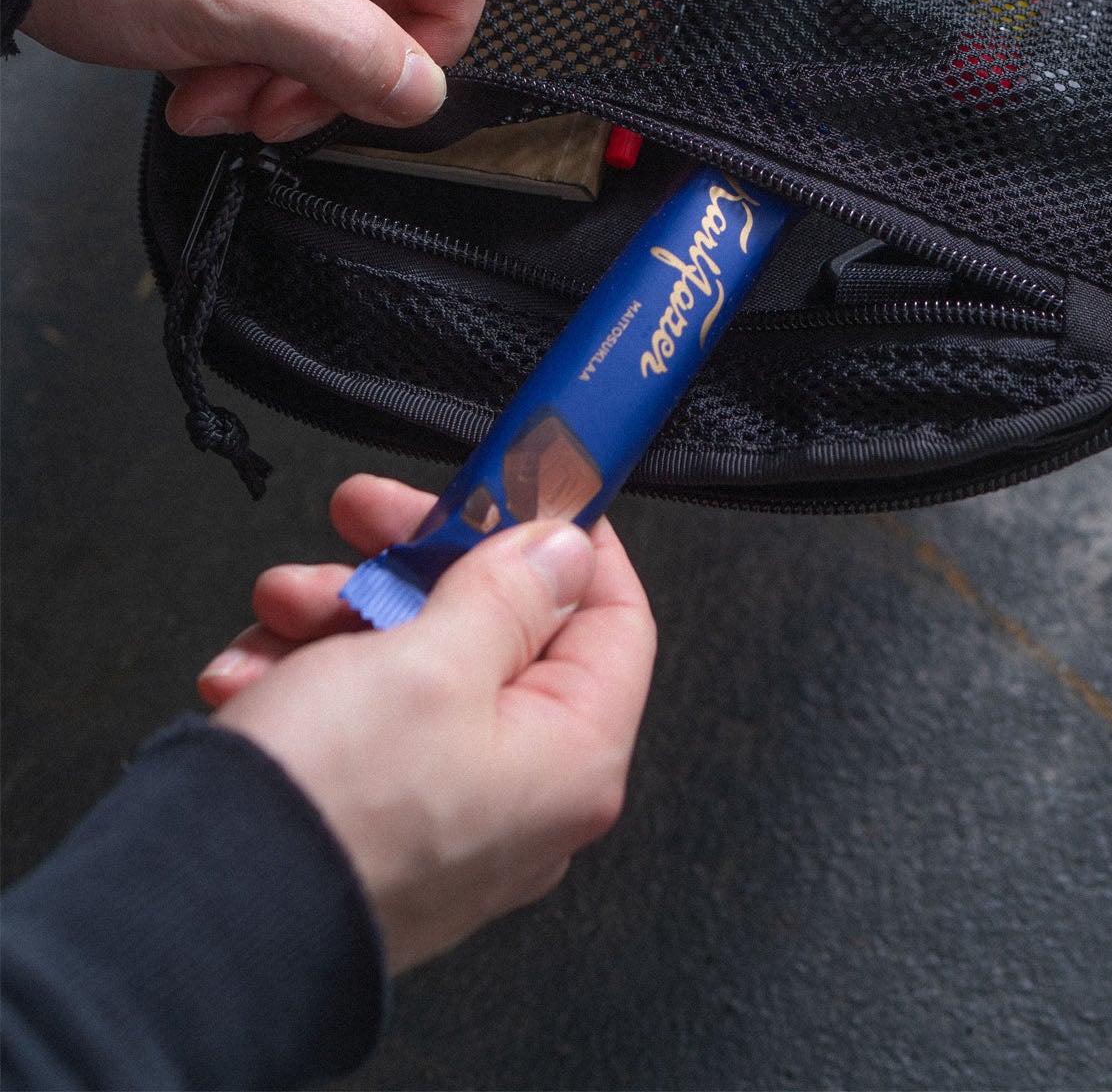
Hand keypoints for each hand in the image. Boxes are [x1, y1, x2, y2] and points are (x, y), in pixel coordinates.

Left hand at [21, 0, 498, 141]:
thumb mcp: (236, 5)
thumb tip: (422, 90)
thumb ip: (347, 50)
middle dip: (332, 69)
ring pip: (337, 18)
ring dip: (282, 78)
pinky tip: (194, 77)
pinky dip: (249, 60)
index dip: (438, 28)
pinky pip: (287, 15)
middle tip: (274, 108)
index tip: (388, 84)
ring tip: (212, 96)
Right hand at [198, 475, 655, 972]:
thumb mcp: (431, 656)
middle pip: (499, 629)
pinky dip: (305, 684)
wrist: (197, 929)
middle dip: (413, 566)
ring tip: (279, 610)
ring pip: (413, 666)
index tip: (507, 483)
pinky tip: (248, 678)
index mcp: (572, 755)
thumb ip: (508, 590)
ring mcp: (447, 815)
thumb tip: (565, 549)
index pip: (613, 616)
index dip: (564, 538)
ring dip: (340, 617)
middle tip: (358, 516)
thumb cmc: (332, 801)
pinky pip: (358, 724)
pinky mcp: (374, 825)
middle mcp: (525, 795)